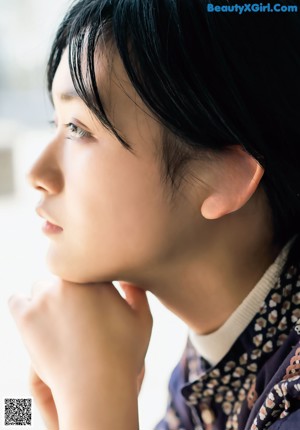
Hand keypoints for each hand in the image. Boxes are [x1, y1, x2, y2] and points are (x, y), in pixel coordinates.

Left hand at [9, 279, 151, 428]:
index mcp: (97, 276)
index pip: (85, 268)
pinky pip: (16, 300)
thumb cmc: (123, 355)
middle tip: (74, 316)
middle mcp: (70, 280)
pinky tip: (34, 320)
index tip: (90, 305)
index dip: (88, 286)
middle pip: (62, 276)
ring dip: (46, 299)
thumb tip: (124, 278)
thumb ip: (136, 291)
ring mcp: (45, 297)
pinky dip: (23, 307)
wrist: (97, 386)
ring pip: (40, 287)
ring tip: (56, 323)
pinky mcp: (26, 316)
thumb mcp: (142, 320)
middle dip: (67, 291)